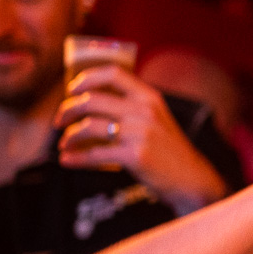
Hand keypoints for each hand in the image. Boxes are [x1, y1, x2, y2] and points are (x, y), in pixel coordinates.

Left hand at [55, 65, 227, 214]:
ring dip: (69, 136)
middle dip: (68, 110)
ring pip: (89, 126)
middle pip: (92, 100)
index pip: (113, 73)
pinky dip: (76, 158)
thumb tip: (91, 104)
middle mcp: (144, 111)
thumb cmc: (170, 152)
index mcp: (150, 97)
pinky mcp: (134, 156)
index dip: (87, 78)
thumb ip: (132, 109)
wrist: (192, 180)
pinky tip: (68, 161)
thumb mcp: (157, 120)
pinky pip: (95, 153)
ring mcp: (140, 133)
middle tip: (60, 121)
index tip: (72, 90)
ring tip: (64, 145)